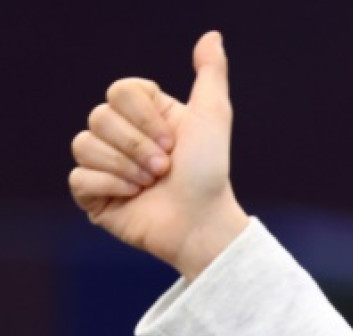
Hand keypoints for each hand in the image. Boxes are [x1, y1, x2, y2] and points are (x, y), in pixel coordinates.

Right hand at [68, 31, 248, 280]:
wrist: (203, 222)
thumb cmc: (210, 172)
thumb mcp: (213, 116)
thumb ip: (211, 74)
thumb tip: (212, 37)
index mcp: (145, 115)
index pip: (119, 91)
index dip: (144, 117)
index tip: (174, 140)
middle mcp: (123, 136)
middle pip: (98, 116)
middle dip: (137, 145)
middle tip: (165, 167)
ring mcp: (105, 165)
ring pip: (83, 145)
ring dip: (125, 166)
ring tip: (151, 183)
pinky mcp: (93, 195)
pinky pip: (78, 177)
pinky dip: (110, 187)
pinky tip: (133, 197)